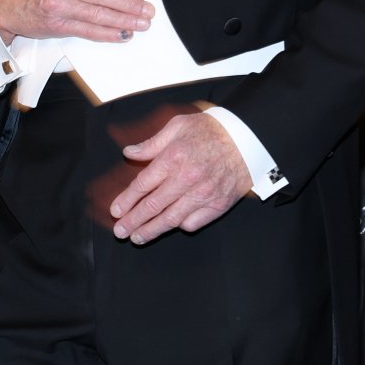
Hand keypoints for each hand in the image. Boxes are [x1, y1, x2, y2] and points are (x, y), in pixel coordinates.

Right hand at [0, 0, 152, 43]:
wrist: (2, 5)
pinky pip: (87, 30)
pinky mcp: (56, 25)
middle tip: (146, 10)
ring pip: (98, 14)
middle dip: (129, 5)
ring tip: (140, 24)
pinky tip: (121, 34)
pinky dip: (107, 34)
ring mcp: (57, 5)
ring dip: (123, 20)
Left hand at [105, 110, 250, 244]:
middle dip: (133, 221)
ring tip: (138, 237)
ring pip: (171, 219)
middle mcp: (187, 178)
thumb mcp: (178, 126)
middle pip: (153, 206)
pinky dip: (181, 226)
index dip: (126, 201)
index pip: (142, 185)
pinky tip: (171, 226)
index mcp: (173, 158)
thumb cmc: (212, 130)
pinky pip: (193, 222)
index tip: (116, 211)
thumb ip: (152, 143)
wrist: (249, 138)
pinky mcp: (218, 204)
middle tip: (121, 232)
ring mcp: (204, 194)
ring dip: (152, 230)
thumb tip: (129, 153)